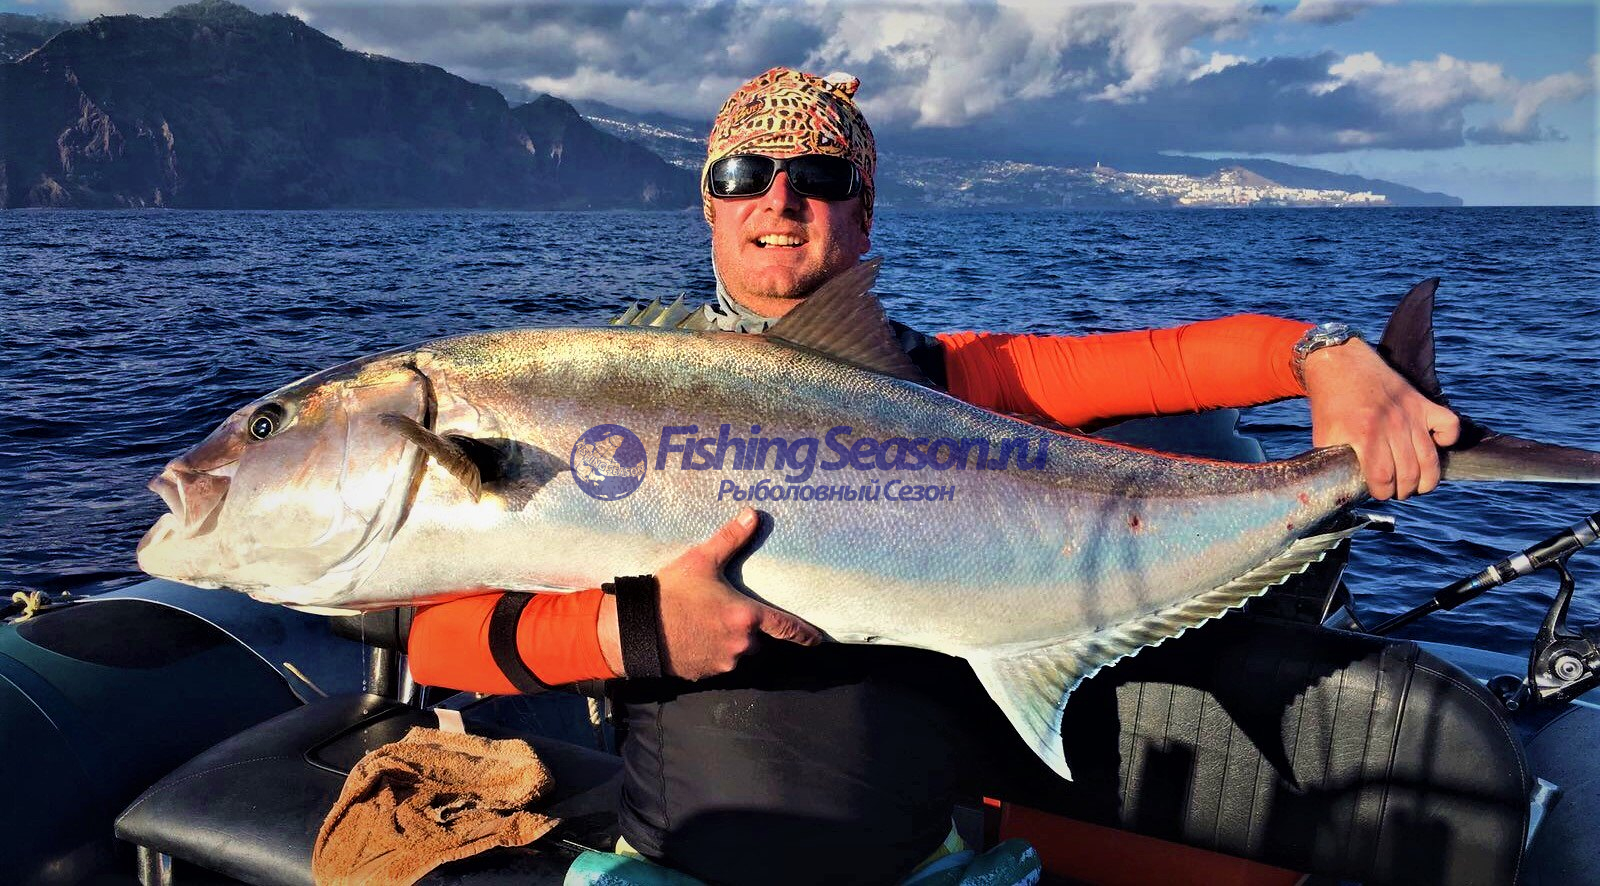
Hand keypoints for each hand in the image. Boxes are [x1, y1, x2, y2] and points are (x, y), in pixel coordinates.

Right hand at [598, 507, 821, 679]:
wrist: (636, 629)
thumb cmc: (671, 593)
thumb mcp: (701, 560)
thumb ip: (730, 539)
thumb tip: (753, 513)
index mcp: (746, 616)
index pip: (786, 628)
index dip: (804, 634)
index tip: (817, 640)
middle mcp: (742, 643)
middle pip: (757, 638)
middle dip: (747, 627)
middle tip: (725, 612)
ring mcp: (724, 662)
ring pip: (738, 651)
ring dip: (731, 640)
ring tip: (707, 623)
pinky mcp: (706, 673)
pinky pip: (719, 663)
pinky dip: (713, 651)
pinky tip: (695, 637)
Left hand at [1302, 338, 1460, 499]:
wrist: (1340, 364)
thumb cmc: (1330, 404)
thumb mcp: (1324, 435)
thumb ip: (1334, 462)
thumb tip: (1343, 487)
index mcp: (1363, 434)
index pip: (1383, 478)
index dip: (1382, 492)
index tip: (1379, 491)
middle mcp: (1391, 424)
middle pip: (1409, 473)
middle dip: (1403, 490)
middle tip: (1396, 490)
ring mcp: (1410, 413)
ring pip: (1430, 459)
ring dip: (1426, 480)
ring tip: (1415, 484)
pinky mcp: (1422, 403)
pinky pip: (1450, 426)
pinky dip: (1448, 440)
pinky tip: (1434, 446)